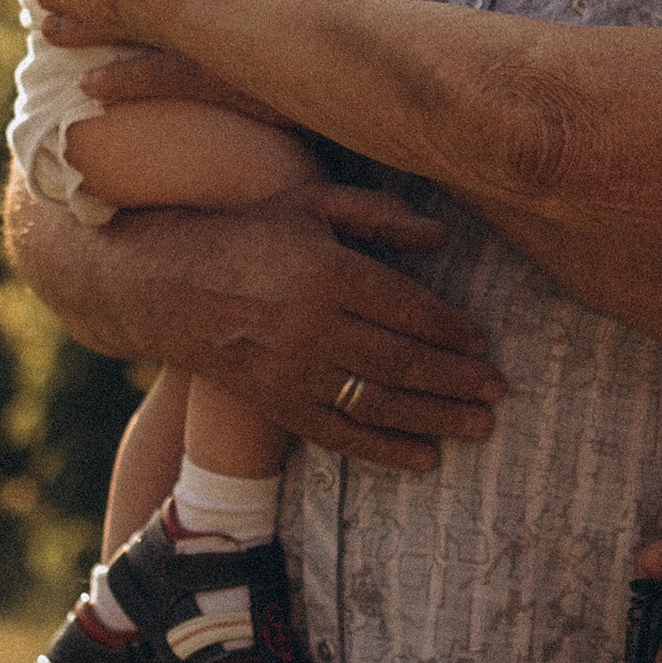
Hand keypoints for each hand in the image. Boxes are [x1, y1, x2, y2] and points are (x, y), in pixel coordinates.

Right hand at [3, 172, 504, 464]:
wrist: (162, 283)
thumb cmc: (246, 233)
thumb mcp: (309, 203)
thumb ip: (378, 215)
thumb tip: (444, 239)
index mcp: (325, 270)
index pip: (409, 307)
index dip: (452, 330)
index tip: (483, 342)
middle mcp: (312, 325)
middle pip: (403, 361)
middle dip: (458, 381)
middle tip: (499, 391)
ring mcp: (292, 371)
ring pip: (379, 403)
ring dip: (437, 419)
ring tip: (482, 427)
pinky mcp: (276, 404)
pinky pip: (340, 435)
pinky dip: (386, 451)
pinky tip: (426, 459)